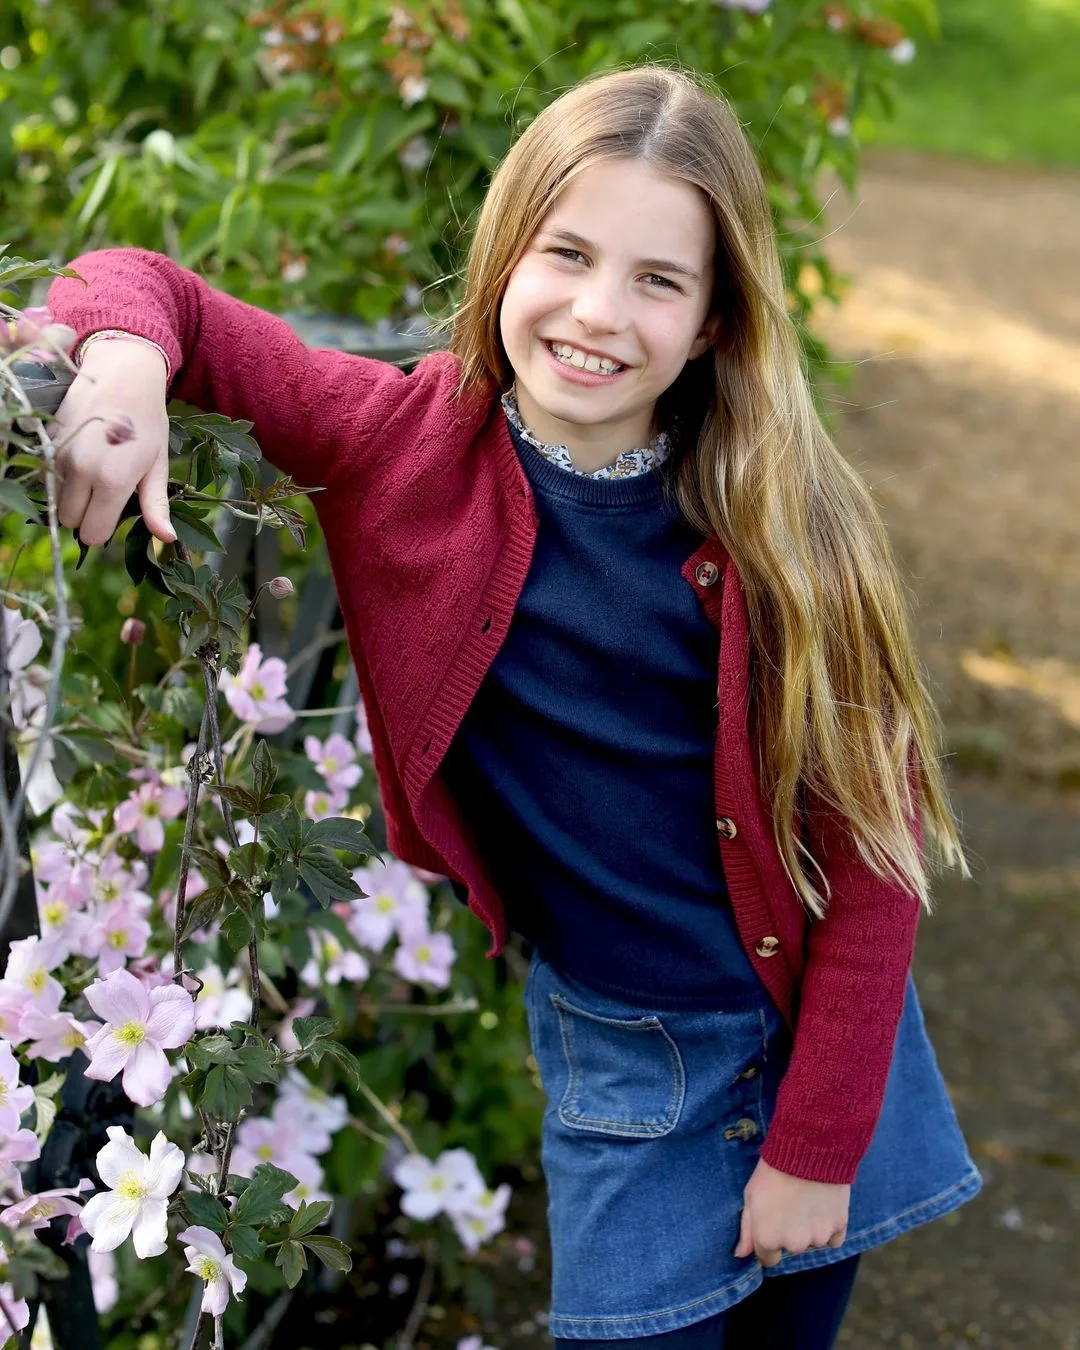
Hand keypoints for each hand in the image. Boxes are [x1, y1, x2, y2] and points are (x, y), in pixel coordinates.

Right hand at [50, 336, 173, 547]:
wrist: (122, 374)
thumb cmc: (147, 423)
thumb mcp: (157, 465)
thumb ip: (156, 505)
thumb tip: (166, 538)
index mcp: (112, 482)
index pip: (93, 533)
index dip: (102, 529)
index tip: (113, 514)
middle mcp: (81, 471)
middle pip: (70, 520)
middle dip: (85, 515)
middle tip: (105, 493)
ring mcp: (60, 455)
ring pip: (56, 499)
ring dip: (71, 495)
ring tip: (94, 471)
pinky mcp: (47, 441)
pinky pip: (46, 476)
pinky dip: (60, 476)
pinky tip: (81, 456)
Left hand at [733, 1157, 849, 1267]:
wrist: (807, 1149)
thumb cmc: (773, 1170)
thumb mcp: (751, 1196)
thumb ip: (747, 1229)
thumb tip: (740, 1254)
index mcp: (768, 1239)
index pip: (768, 1259)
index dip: (769, 1241)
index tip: (772, 1223)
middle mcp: (794, 1245)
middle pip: (792, 1248)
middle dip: (790, 1233)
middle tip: (789, 1204)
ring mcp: (818, 1237)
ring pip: (813, 1242)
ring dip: (810, 1229)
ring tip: (806, 1200)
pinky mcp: (840, 1226)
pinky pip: (834, 1238)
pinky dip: (829, 1227)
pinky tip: (823, 1206)